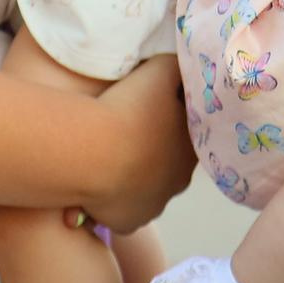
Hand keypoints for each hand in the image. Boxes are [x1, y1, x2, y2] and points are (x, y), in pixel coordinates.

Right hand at [83, 56, 195, 232]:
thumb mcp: (159, 72)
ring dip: (130, 175)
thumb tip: (182, 60)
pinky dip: (111, 199)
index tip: (145, 108)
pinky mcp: (128, 222)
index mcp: (190, 146)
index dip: (168, 119)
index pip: (186, 132)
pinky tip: (97, 181)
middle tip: (123, 131)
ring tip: (106, 155)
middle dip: (149, 150)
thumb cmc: (129, 108)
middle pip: (166, 163)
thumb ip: (174, 65)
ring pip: (144, 188)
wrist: (93, 153)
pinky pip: (121, 210)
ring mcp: (154, 205)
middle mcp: (178, 181)